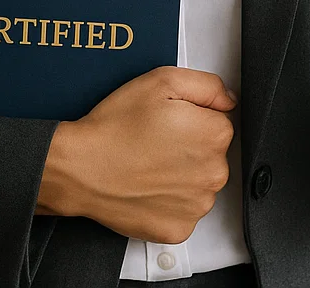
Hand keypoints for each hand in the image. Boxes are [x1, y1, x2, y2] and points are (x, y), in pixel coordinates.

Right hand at [36, 67, 235, 243]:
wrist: (80, 167)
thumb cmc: (116, 126)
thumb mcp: (162, 81)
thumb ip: (208, 86)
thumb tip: (228, 100)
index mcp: (215, 134)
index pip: (219, 121)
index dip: (192, 117)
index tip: (169, 121)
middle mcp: (214, 173)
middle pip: (213, 154)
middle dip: (190, 146)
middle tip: (156, 142)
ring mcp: (197, 205)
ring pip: (199, 183)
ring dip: (182, 175)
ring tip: (149, 165)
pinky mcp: (179, 228)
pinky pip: (184, 211)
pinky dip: (169, 202)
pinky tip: (148, 187)